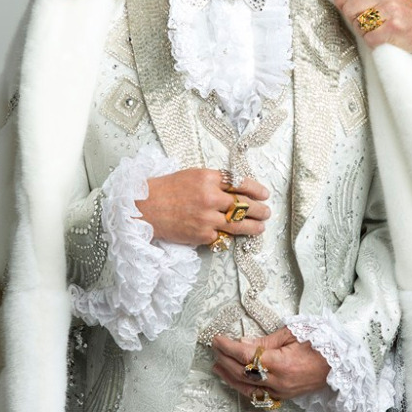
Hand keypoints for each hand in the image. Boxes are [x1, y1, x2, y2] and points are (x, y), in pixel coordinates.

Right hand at [137, 168, 270, 245]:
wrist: (145, 207)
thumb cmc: (167, 189)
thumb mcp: (193, 176)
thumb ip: (215, 181)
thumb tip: (237, 189)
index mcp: (208, 178)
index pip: (241, 183)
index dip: (256, 189)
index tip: (264, 193)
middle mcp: (210, 197)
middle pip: (244, 205)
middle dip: (259, 210)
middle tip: (266, 212)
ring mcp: (207, 218)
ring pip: (239, 224)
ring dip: (254, 226)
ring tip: (261, 227)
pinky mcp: (202, 234)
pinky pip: (222, 236)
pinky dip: (228, 235)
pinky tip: (235, 235)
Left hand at [212, 327, 329, 400]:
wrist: (341, 363)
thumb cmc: (320, 343)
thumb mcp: (292, 334)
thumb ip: (265, 341)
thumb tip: (242, 342)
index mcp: (280, 363)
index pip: (245, 355)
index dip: (227, 347)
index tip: (216, 339)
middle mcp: (278, 381)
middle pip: (242, 372)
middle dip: (225, 359)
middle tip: (214, 348)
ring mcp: (281, 392)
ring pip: (247, 388)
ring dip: (229, 376)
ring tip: (217, 366)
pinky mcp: (284, 397)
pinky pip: (257, 395)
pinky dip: (243, 387)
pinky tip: (235, 380)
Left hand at [334, 0, 411, 82]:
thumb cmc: (406, 20)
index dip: (344, 0)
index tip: (353, 8)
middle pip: (348, 8)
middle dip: (356, 20)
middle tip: (373, 24)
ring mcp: (390, 8)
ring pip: (357, 24)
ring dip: (366, 33)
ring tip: (382, 30)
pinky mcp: (393, 26)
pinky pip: (368, 38)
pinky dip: (374, 44)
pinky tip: (387, 39)